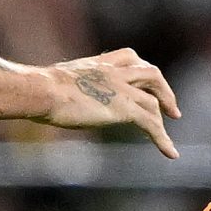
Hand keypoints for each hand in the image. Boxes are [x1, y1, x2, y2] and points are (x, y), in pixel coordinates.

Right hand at [42, 48, 181, 157]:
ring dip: (165, 114)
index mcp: (98, 64)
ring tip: (170, 131)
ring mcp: (122, 89)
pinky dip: (164, 139)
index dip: (140, 69)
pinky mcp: (124, 108)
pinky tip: (171, 153)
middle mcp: (114, 72)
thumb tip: (41, 96)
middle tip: (171, 109)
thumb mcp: (54, 82)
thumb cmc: (38, 89)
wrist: (43, 91)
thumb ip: (62, 87)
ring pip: (154, 99)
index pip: (128, 57)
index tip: (145, 82)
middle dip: (163, 90)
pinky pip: (152, 123)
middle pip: (151, 74)